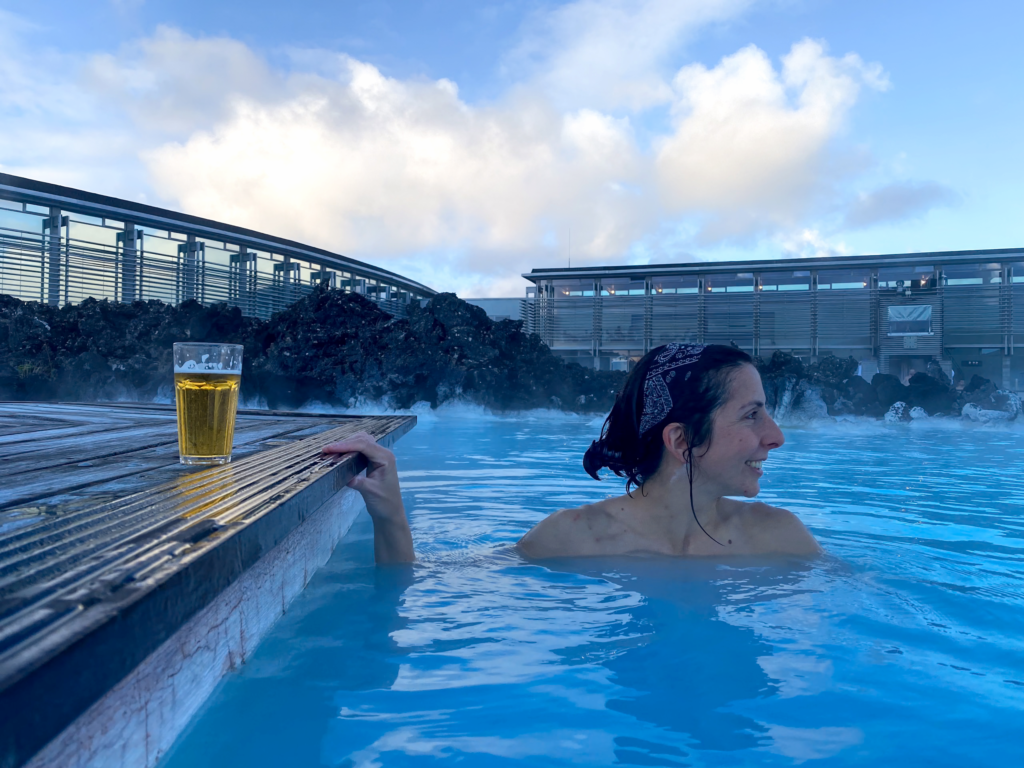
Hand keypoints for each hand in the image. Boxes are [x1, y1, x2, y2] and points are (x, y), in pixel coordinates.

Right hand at [322, 431, 413, 562]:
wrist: (390, 511)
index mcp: (385, 458)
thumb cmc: (384, 502)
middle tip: (327, 450)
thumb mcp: (371, 492)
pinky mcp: (373, 461)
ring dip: (347, 444)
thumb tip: (344, 476)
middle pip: (362, 440)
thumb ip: (359, 482)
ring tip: (331, 451)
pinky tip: (340, 455)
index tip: (329, 449)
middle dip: (344, 443)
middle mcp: (383, 453)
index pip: (364, 445)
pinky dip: (350, 449)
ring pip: (361, 442)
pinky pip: (361, 449)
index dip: (346, 445)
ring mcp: (378, 456)